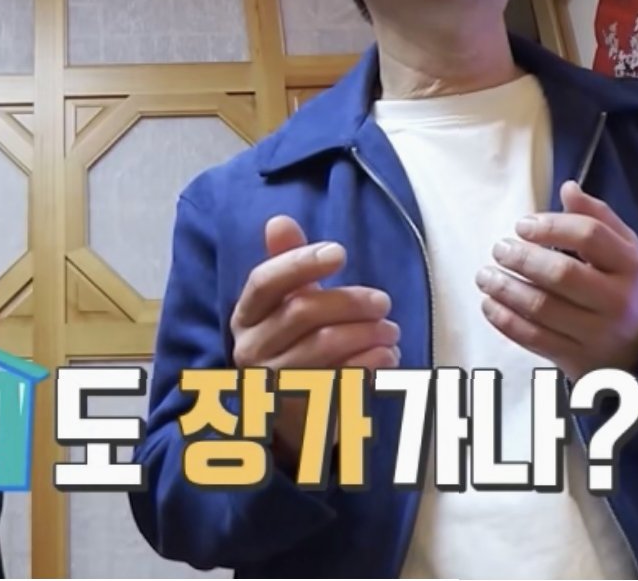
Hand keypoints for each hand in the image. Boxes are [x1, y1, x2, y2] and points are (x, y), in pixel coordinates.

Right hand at [230, 216, 400, 466]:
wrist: (291, 415)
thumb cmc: (293, 346)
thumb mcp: (287, 305)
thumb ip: (286, 264)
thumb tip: (279, 220)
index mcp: (245, 316)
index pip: (265, 281)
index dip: (301, 263)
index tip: (340, 252)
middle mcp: (250, 349)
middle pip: (302, 312)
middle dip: (350, 301)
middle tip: (383, 301)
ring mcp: (274, 382)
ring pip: (325, 346)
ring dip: (368, 333)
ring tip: (392, 330)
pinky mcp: (301, 410)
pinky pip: (341, 379)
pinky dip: (371, 363)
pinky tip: (389, 356)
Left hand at [476, 183, 637, 378]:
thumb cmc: (620, 287)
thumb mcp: (622, 249)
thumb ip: (597, 217)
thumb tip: (568, 187)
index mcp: (630, 266)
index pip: (589, 235)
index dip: (550, 225)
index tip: (522, 225)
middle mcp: (617, 300)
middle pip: (561, 273)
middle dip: (521, 258)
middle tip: (498, 249)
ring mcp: (597, 333)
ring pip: (542, 308)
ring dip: (504, 288)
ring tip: (485, 275)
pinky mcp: (577, 359)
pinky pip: (532, 338)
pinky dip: (504, 319)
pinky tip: (489, 304)